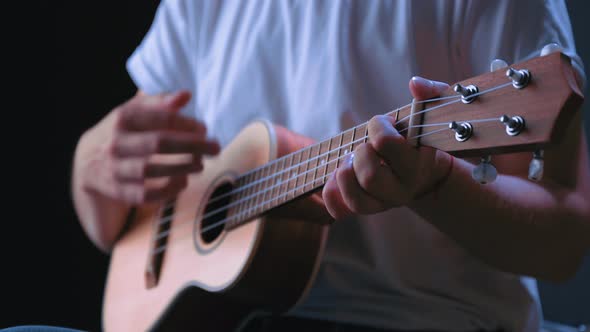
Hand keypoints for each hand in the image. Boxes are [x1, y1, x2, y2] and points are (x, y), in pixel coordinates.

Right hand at [85, 91, 219, 204]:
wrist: (86, 161)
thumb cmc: (122, 131)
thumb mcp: (134, 110)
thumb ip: (160, 102)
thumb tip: (186, 95)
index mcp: (123, 118)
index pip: (160, 119)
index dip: (186, 124)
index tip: (204, 128)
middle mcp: (116, 143)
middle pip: (158, 143)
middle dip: (191, 145)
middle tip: (215, 147)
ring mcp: (115, 168)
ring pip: (150, 170)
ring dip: (180, 168)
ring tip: (200, 164)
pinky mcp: (117, 191)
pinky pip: (144, 195)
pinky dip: (166, 191)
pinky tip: (183, 182)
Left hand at [322, 76, 452, 219]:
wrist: (424, 171)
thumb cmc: (422, 136)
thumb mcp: (432, 111)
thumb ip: (432, 92)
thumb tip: (415, 84)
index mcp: (418, 164)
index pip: (387, 144)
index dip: (378, 127)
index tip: (382, 123)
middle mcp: (403, 189)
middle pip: (371, 176)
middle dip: (361, 153)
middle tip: (366, 145)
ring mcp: (384, 202)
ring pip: (356, 198)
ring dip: (345, 174)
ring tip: (351, 160)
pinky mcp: (367, 208)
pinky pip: (341, 211)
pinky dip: (331, 193)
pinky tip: (335, 177)